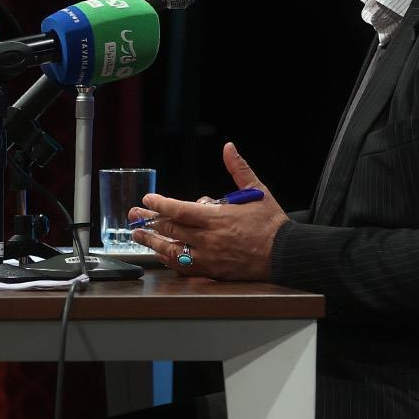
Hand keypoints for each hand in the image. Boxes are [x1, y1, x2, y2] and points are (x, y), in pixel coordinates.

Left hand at [128, 142, 288, 279]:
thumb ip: (238, 169)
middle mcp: (209, 239)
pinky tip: (161, 254)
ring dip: (153, 242)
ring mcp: (209, 257)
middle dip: (150, 221)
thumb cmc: (271, 223)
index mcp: (217, 218)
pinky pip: (184, 266)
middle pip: (171, 230)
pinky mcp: (212, 270)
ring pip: (173, 250)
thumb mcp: (257, 191)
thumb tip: (228, 148)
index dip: (161, 204)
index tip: (148, 200)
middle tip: (134, 215)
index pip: (181, 210)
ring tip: (138, 235)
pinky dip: (170, 259)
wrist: (284, 253)